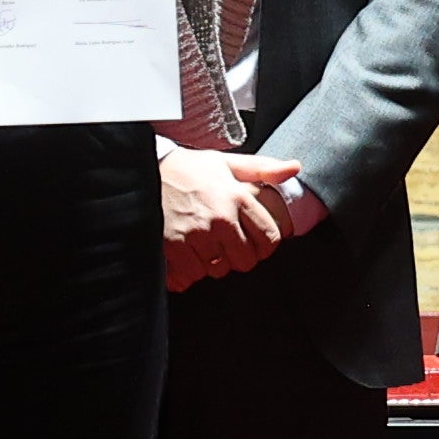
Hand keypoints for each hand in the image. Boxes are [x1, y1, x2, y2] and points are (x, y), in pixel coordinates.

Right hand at [157, 143, 291, 287]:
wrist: (144, 170)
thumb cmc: (187, 169)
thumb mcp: (226, 162)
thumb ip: (262, 168)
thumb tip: (294, 168)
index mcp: (237, 197)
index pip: (269, 238)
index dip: (264, 246)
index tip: (254, 243)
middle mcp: (220, 218)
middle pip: (245, 261)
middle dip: (238, 257)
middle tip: (225, 246)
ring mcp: (196, 235)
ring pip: (218, 271)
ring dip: (212, 264)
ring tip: (202, 247)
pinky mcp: (173, 248)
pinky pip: (192, 276)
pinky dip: (188, 271)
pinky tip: (185, 255)